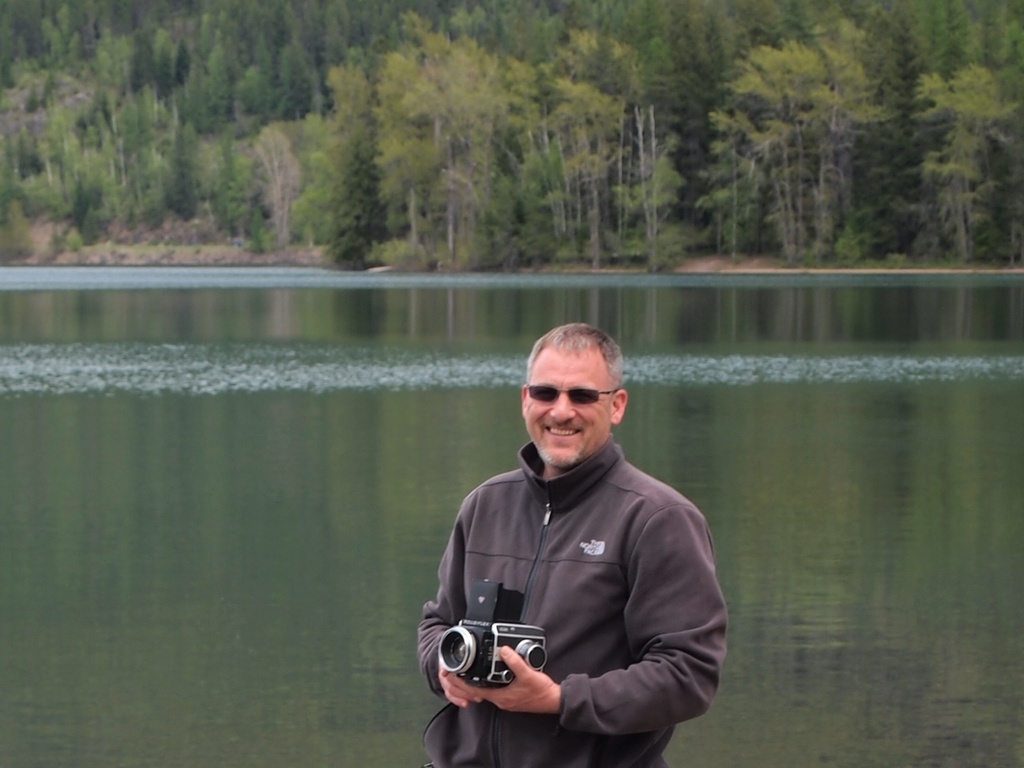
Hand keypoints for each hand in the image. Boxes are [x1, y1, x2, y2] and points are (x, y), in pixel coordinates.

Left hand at [438, 646, 560, 714]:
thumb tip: (504, 650)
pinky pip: (491, 691)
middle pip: (475, 692)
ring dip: (472, 684)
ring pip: (482, 692)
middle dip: (462, 683)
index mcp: (500, 696)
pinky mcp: (510, 698)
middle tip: (451, 672)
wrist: (553, 701)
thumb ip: (515, 661)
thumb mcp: (528, 674)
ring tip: (463, 674)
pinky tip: (485, 677)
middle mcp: (500, 700)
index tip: (451, 674)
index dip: (460, 682)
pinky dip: (484, 684)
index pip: (474, 690)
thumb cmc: (541, 691)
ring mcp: (505, 700)